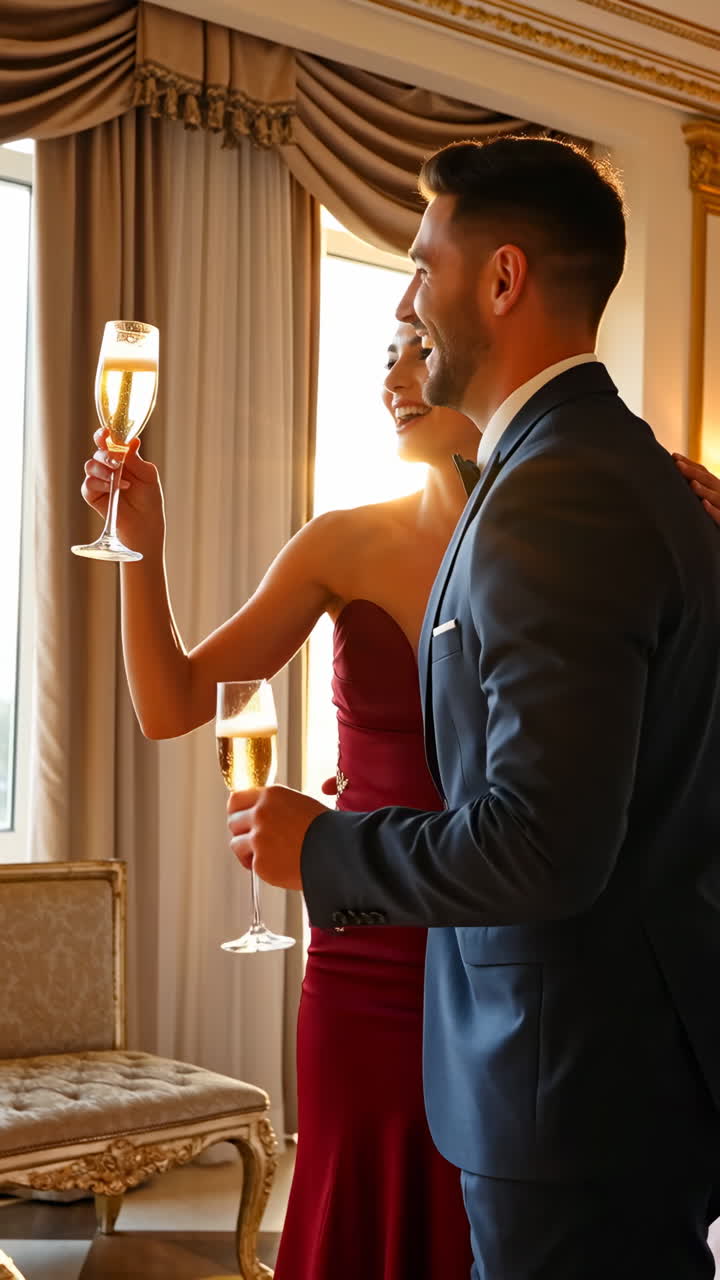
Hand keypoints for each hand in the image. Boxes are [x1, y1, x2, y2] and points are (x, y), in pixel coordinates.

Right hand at [81, 427, 165, 551]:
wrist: (145, 525)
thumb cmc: (149, 501)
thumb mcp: (148, 476)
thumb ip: (136, 459)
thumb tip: (133, 440)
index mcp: (122, 459)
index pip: (109, 442)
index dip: (105, 435)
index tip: (107, 432)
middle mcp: (108, 467)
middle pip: (98, 452)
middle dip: (106, 454)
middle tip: (118, 462)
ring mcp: (99, 481)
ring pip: (90, 465)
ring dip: (104, 469)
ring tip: (120, 480)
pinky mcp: (93, 496)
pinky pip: (88, 484)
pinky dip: (99, 483)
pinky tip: (112, 488)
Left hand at [227, 785, 328, 889]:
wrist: (338, 853)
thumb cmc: (326, 829)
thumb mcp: (298, 803)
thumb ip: (273, 805)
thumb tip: (255, 811)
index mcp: (270, 795)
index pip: (235, 799)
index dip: (237, 811)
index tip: (240, 819)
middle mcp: (260, 814)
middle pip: (232, 822)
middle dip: (242, 832)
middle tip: (256, 840)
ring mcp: (258, 839)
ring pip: (236, 844)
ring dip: (247, 851)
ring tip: (268, 855)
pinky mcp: (260, 863)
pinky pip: (251, 864)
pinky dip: (261, 867)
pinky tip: (279, 865)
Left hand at [673, 454, 719, 527]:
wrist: (719, 534)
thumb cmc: (713, 513)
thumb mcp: (705, 498)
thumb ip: (694, 489)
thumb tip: (670, 480)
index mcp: (716, 487)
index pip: (703, 472)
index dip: (690, 464)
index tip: (674, 457)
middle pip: (708, 480)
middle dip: (693, 472)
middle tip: (677, 464)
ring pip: (715, 497)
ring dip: (703, 490)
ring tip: (691, 483)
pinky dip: (713, 511)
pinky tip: (704, 504)